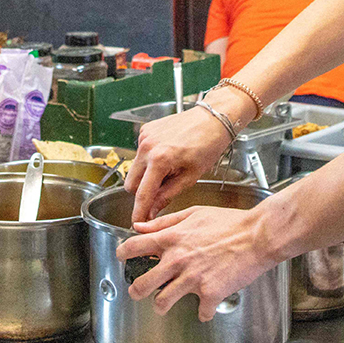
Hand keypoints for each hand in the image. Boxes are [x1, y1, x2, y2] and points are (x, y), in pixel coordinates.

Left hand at [114, 204, 279, 319]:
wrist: (258, 236)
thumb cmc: (230, 222)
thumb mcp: (193, 213)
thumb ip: (164, 221)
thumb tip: (141, 226)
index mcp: (172, 239)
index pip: (134, 246)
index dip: (121, 254)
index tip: (120, 258)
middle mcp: (177, 260)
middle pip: (142, 283)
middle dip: (136, 290)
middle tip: (137, 292)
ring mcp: (192, 278)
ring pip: (162, 302)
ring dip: (161, 305)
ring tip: (163, 304)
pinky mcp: (210, 293)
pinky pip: (201, 312)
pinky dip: (203, 312)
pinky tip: (206, 308)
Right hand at [124, 104, 234, 220]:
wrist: (212, 119)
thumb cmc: (208, 145)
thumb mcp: (190, 177)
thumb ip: (166, 196)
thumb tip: (151, 213)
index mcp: (160, 159)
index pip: (142, 194)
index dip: (138, 212)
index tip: (136, 223)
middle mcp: (147, 146)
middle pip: (131, 183)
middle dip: (142, 193)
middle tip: (162, 191)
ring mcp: (144, 136)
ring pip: (134, 169)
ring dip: (145, 176)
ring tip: (169, 170)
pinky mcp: (145, 130)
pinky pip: (139, 153)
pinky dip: (148, 160)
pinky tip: (167, 156)